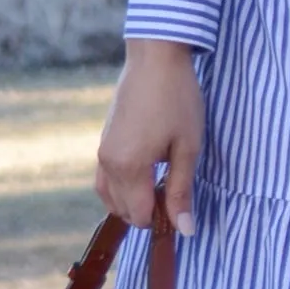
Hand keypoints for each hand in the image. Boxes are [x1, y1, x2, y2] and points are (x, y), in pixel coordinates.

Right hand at [97, 38, 205, 233]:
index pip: (140, 215)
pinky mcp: (102, 142)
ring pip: (110, 197)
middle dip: (148, 211)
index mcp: (128, 167)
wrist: (154, 59)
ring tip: (162, 183)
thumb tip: (185, 229)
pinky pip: (105, 179)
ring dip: (133, 201)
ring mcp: (101, 152)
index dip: (163, 219)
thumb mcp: (187, 148)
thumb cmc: (177, 100)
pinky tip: (146, 174)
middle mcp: (107, 163)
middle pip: (123, 210)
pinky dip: (122, 187)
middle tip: (176, 191)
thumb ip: (181, 191)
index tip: (182, 206)